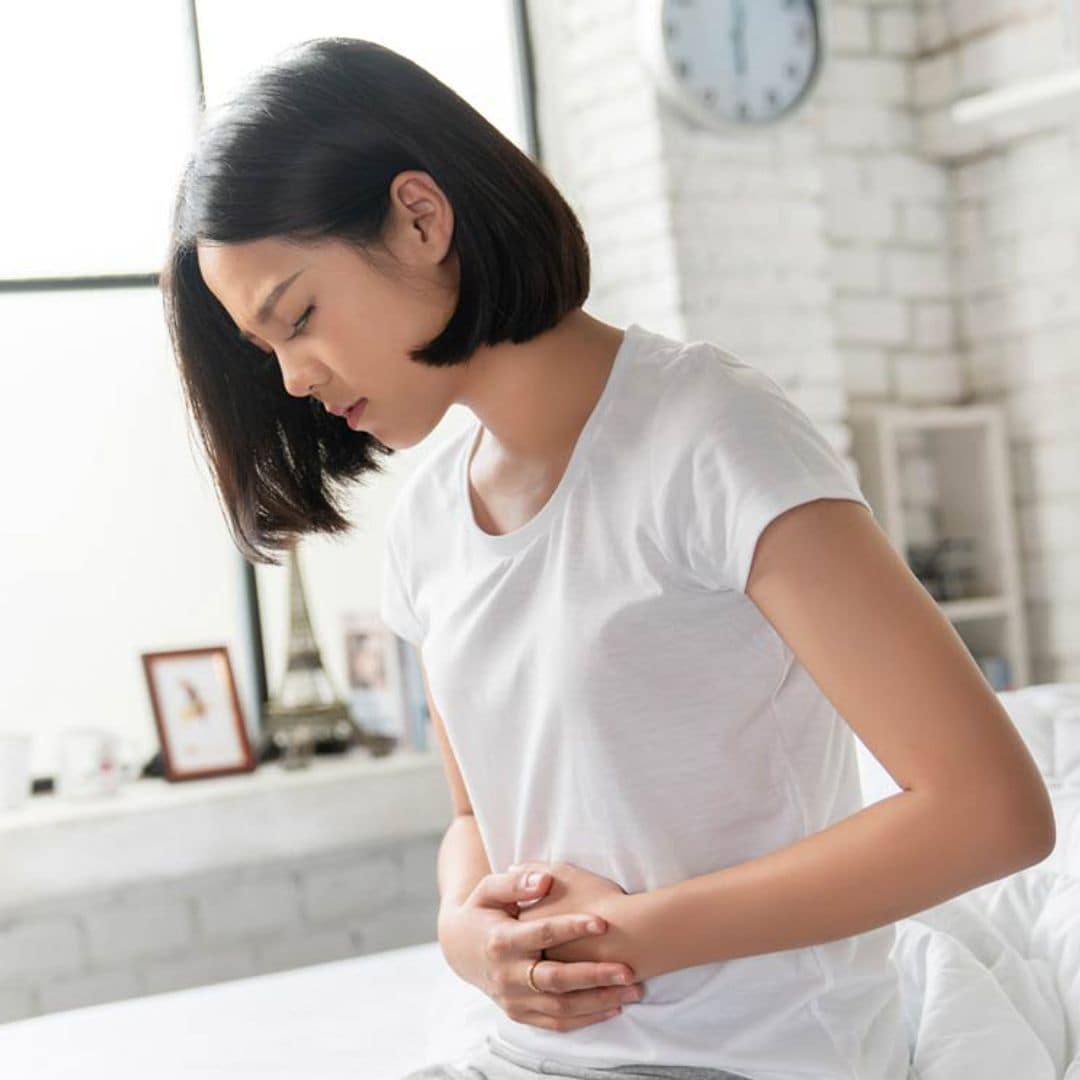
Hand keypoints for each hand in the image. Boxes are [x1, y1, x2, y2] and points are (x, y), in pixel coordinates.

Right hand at [437, 868, 643, 1032]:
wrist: (459, 949)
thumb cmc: (482, 912)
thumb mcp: (489, 889)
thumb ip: (516, 883)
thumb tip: (544, 879)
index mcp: (500, 941)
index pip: (541, 934)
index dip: (572, 927)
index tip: (603, 921)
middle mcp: (506, 975)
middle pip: (555, 979)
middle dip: (594, 975)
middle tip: (628, 969)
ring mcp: (512, 999)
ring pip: (560, 1008)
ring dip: (598, 1001)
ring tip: (632, 990)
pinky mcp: (519, 1014)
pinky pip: (555, 1024)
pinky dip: (585, 1019)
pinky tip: (614, 1007)